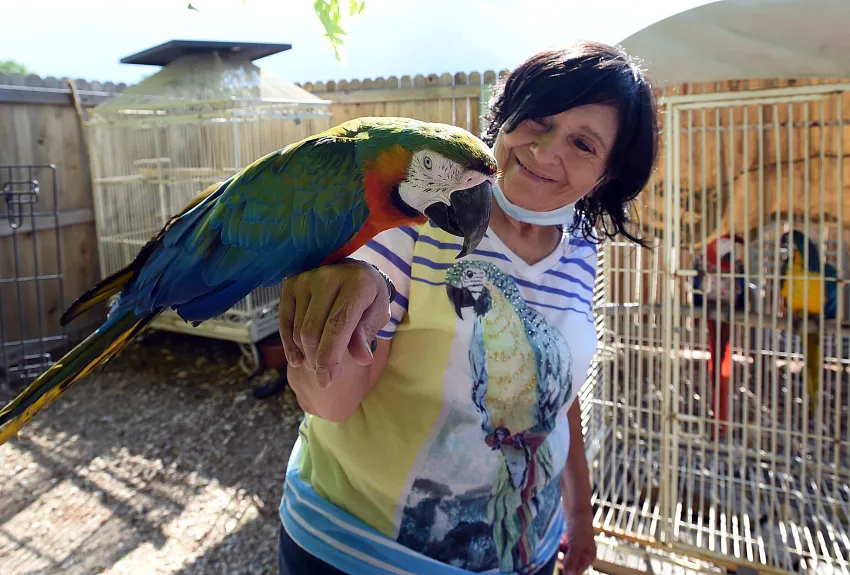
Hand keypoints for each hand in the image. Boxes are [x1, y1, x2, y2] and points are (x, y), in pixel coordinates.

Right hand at [279, 259, 390, 388]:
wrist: (353, 272)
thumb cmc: (368, 298)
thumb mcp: (377, 314)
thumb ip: (367, 334)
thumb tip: (363, 357)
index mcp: (357, 283)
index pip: (338, 325)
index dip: (330, 356)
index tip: (327, 380)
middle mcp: (328, 276)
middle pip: (313, 331)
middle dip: (317, 359)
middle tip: (325, 373)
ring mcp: (306, 278)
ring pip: (298, 330)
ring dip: (306, 353)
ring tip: (318, 361)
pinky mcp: (291, 284)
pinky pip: (285, 322)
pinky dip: (290, 345)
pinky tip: (298, 359)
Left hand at [560, 506, 596, 574]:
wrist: (575, 505)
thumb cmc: (579, 525)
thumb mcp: (575, 545)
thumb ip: (571, 561)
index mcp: (589, 556)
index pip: (577, 570)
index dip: (568, 571)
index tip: (560, 566)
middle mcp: (584, 551)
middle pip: (571, 563)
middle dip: (564, 560)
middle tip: (560, 555)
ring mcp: (576, 543)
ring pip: (565, 555)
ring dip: (561, 552)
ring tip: (561, 544)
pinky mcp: (569, 536)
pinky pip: (563, 546)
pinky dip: (560, 544)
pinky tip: (561, 539)